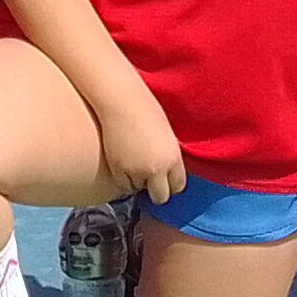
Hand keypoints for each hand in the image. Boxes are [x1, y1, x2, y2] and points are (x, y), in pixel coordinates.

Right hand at [93, 87, 187, 206]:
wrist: (121, 100)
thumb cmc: (145, 111)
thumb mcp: (166, 136)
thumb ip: (168, 157)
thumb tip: (165, 176)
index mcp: (174, 158)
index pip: (178, 186)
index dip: (170, 183)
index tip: (164, 178)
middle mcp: (157, 169)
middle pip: (161, 196)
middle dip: (155, 190)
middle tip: (148, 177)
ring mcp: (137, 171)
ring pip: (139, 189)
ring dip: (137, 181)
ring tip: (132, 160)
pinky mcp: (118, 170)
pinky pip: (124, 185)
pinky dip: (123, 178)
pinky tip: (122, 161)